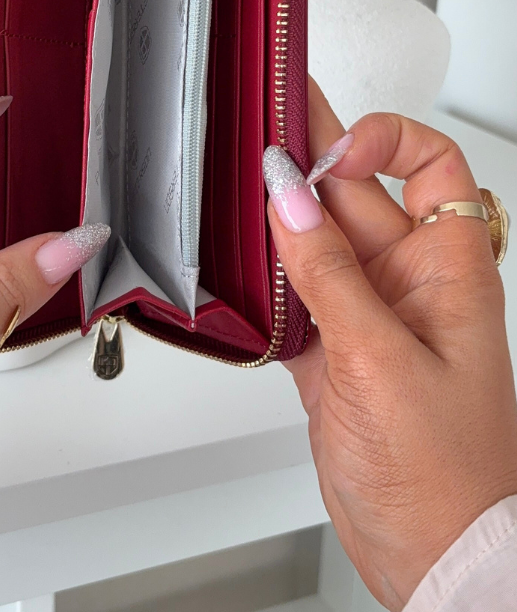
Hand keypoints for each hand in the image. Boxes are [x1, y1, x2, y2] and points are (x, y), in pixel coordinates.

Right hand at [264, 80, 516, 610]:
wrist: (434, 555)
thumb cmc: (446, 472)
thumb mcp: (382, 359)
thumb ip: (330, 275)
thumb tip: (289, 198)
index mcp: (446, 270)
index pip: (430, 167)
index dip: (384, 140)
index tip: (330, 150)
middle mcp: (408, 284)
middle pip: (357, 197)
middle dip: (309, 162)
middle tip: (259, 127)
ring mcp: (368, 316)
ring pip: (317, 243)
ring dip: (280, 219)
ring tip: (237, 186)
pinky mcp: (332, 353)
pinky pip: (294, 294)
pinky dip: (265, 280)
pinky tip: (238, 266)